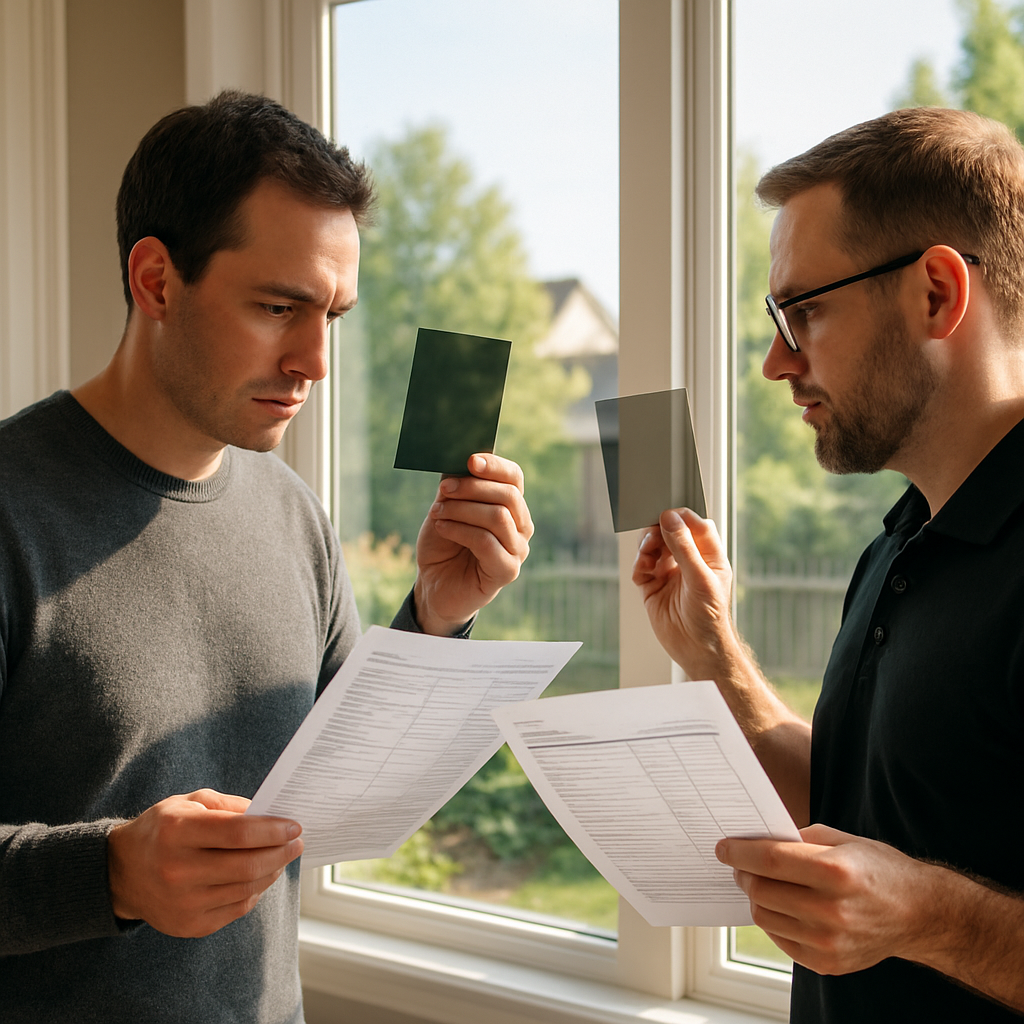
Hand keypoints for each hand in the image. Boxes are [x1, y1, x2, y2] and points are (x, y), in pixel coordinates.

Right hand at [107, 789, 302, 937]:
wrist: (121, 873)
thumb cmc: (162, 830)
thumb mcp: (189, 802)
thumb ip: (230, 806)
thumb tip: (270, 814)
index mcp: (177, 831)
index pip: (238, 832)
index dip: (272, 829)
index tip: (295, 826)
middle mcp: (177, 870)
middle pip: (247, 864)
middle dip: (281, 852)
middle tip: (297, 842)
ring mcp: (182, 903)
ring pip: (246, 888)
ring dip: (273, 871)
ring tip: (281, 857)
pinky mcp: (188, 926)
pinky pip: (237, 909)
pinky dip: (255, 891)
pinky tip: (259, 876)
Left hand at [413, 453, 532, 634]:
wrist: (435, 585)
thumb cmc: (444, 544)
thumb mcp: (447, 508)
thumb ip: (457, 486)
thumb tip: (459, 461)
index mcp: (511, 506)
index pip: (514, 478)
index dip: (494, 465)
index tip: (469, 460)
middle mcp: (521, 527)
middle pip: (508, 495)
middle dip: (472, 487)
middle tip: (443, 490)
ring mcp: (518, 550)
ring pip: (498, 516)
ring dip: (462, 510)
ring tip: (438, 512)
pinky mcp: (508, 571)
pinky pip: (486, 541)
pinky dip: (460, 530)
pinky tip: (441, 528)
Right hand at [631, 507, 736, 678]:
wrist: (696, 650)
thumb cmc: (709, 617)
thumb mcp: (700, 578)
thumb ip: (684, 546)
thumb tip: (670, 518)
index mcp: (709, 556)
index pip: (696, 524)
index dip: (681, 516)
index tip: (666, 513)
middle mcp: (689, 561)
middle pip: (670, 532)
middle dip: (659, 530)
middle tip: (653, 535)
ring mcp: (670, 573)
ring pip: (653, 547)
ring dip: (647, 546)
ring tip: (647, 555)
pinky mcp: (652, 586)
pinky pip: (641, 567)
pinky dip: (639, 564)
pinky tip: (643, 571)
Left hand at [716, 824, 932, 975]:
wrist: (921, 914)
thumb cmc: (879, 869)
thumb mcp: (843, 840)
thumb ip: (799, 839)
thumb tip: (757, 841)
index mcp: (835, 871)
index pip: (769, 861)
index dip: (739, 853)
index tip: (723, 848)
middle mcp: (832, 909)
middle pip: (762, 890)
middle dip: (743, 874)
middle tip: (739, 864)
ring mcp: (830, 941)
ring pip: (765, 917)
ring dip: (755, 898)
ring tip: (761, 885)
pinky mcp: (828, 963)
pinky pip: (780, 939)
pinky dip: (774, 920)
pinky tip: (782, 907)